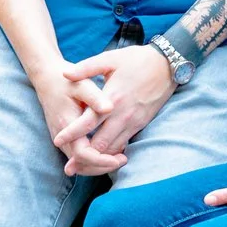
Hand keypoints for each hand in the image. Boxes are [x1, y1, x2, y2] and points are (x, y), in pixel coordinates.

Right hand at [30, 67, 125, 176]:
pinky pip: (77, 156)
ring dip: (98, 165)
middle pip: (81, 164)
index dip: (101, 160)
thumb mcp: (82, 85)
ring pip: (79, 163)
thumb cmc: (67, 81)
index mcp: (67, 124)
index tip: (119, 158)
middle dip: (103, 166)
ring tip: (119, 158)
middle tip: (124, 160)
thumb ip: (95, 97)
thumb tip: (109, 108)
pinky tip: (109, 152)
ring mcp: (61, 139)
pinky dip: (92, 159)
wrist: (47, 79)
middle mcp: (61, 136)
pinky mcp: (64, 138)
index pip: (82, 154)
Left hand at [58, 44, 177, 168]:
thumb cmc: (137, 60)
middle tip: (70, 167)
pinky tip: (104, 156)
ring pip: (114, 149)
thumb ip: (86, 68)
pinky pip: (125, 144)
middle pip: (100, 144)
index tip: (57, 141)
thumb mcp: (110, 59)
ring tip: (83, 167)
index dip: (72, 134)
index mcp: (112, 99)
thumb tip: (65, 75)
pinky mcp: (141, 124)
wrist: (168, 65)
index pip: (88, 122)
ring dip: (99, 159)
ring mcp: (134, 122)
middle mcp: (122, 115)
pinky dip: (113, 153)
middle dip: (84, 157)